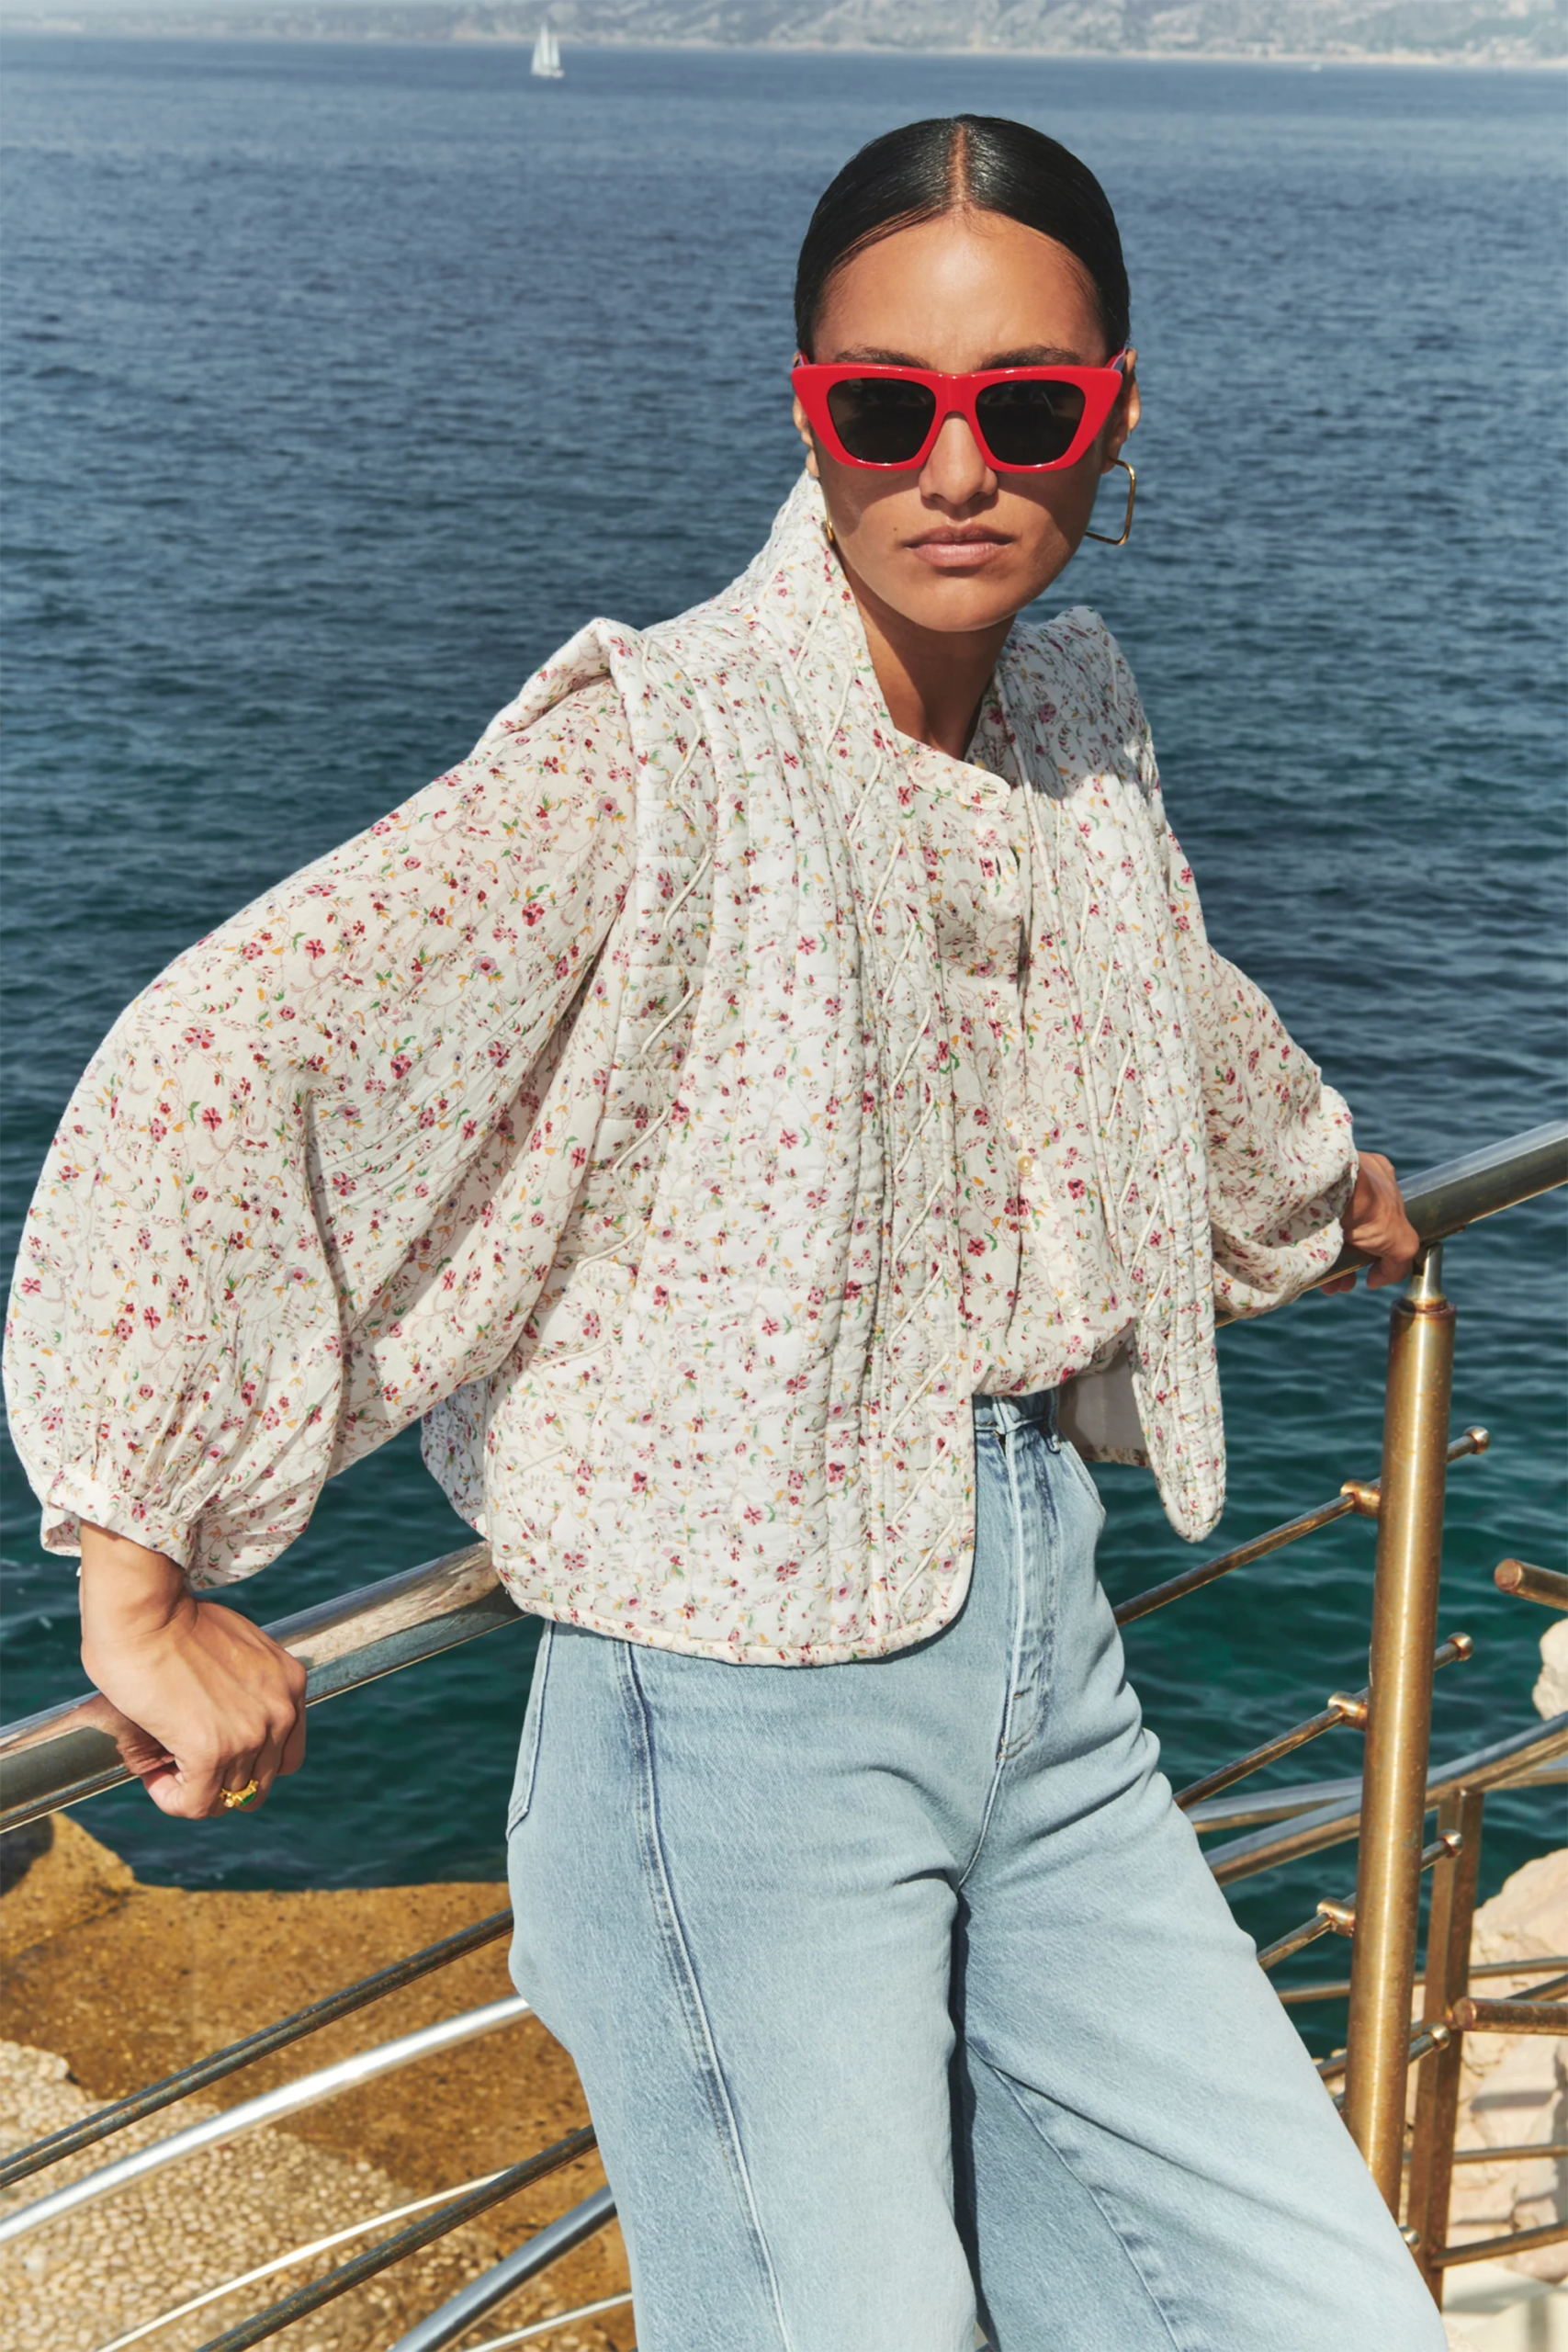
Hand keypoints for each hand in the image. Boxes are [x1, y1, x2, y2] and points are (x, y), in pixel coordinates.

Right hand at [78, 1526, 307, 1818]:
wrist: (144, 1612)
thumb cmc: (173, 1620)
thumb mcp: (236, 1648)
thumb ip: (245, 1686)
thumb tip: (221, 1717)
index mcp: (290, 1683)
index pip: (285, 1753)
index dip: (248, 1761)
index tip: (210, 1747)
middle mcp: (281, 1711)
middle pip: (260, 1781)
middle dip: (221, 1778)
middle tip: (184, 1760)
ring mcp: (250, 1734)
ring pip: (226, 1797)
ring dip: (193, 1787)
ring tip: (162, 1761)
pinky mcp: (211, 1752)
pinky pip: (195, 1804)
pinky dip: (172, 1798)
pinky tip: (154, 1776)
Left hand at [1323, 1150, 1419, 1294]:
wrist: (1331, 1193)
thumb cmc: (1371, 1210)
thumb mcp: (1402, 1241)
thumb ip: (1398, 1262)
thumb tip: (1377, 1279)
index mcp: (1382, 1179)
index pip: (1386, 1218)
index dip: (1381, 1250)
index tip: (1371, 1272)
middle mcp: (1356, 1179)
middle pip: (1358, 1229)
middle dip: (1353, 1261)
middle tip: (1346, 1283)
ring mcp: (1329, 1188)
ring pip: (1334, 1232)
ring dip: (1334, 1263)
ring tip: (1330, 1285)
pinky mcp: (1306, 1200)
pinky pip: (1313, 1231)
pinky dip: (1317, 1253)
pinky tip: (1318, 1273)